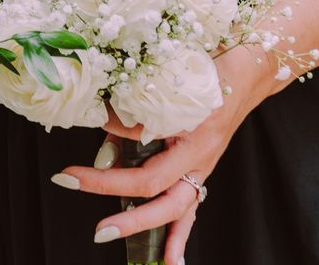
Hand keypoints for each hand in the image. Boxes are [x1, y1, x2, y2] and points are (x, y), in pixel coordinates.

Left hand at [51, 47, 280, 264]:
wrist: (245, 75)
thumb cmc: (207, 73)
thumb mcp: (170, 86)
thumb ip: (137, 109)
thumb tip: (100, 120)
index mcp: (191, 139)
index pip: (146, 167)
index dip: (107, 172)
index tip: (72, 168)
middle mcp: (199, 161)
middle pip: (160, 196)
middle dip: (126, 215)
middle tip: (90, 220)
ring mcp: (202, 170)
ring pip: (175, 209)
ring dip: (144, 226)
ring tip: (112, 238)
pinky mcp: (200, 172)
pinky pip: (189, 209)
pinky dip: (180, 236)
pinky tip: (171, 261)